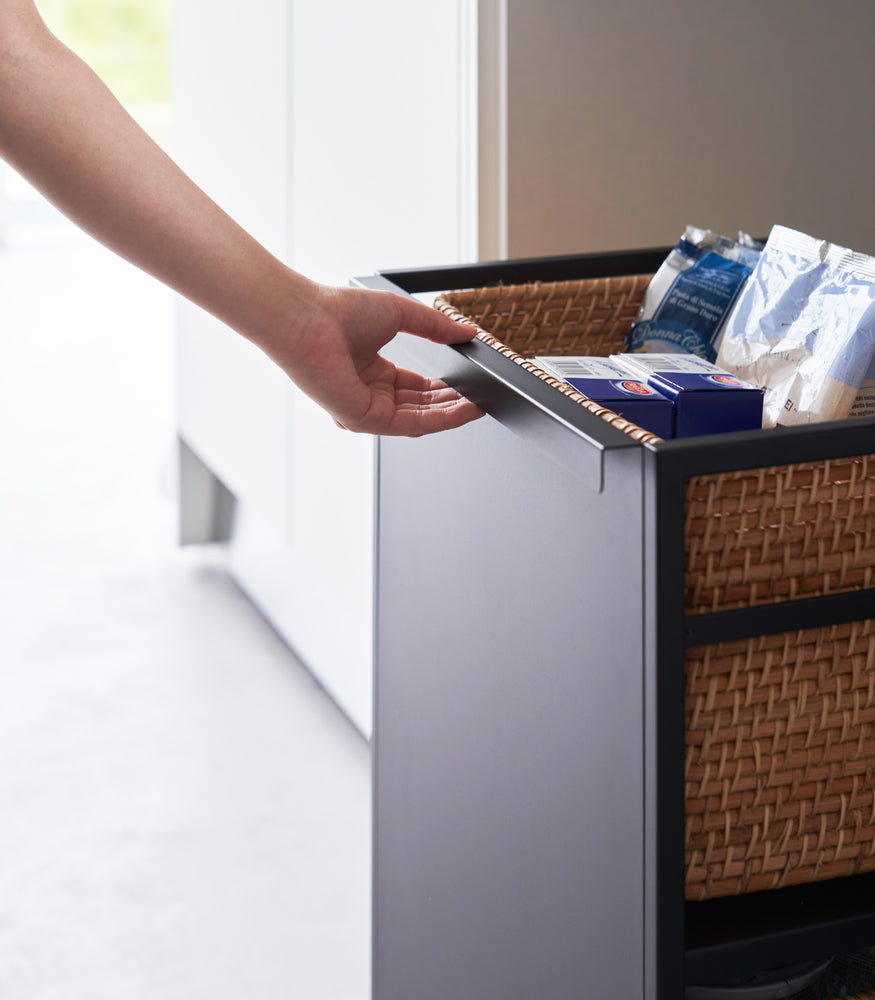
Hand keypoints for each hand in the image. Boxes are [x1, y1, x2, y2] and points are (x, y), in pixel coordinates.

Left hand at [263, 283, 484, 436]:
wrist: (307, 318)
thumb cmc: (338, 311)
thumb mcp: (400, 314)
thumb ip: (436, 326)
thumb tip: (467, 332)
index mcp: (372, 372)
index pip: (417, 387)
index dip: (446, 387)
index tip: (471, 383)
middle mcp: (369, 394)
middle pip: (421, 405)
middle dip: (453, 402)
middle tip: (482, 397)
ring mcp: (365, 410)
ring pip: (419, 418)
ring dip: (451, 412)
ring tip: (479, 404)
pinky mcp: (363, 419)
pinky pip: (409, 424)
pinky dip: (439, 418)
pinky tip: (461, 408)